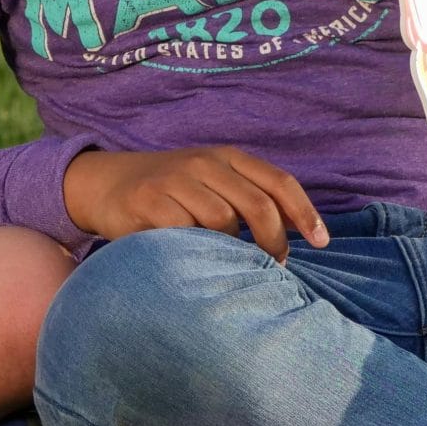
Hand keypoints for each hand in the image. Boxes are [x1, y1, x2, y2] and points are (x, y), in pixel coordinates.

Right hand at [64, 147, 326, 262]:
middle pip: (258, 206)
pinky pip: (185, 231)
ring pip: (223, 221)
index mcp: (227, 157)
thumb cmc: (171, 192)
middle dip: (273, 243)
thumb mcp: (211, 183)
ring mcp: (175, 180)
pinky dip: (197, 250)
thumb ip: (249, 198)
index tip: (321, 243)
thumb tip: (300, 232)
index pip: (279, 183)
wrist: (105, 183)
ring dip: (233, 251)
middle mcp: (204, 163)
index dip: (306, 214)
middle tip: (271, 268)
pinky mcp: (149, 200)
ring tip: (230, 266)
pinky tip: (196, 260)